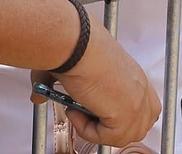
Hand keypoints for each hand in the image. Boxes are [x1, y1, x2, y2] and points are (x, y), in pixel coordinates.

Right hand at [37, 19, 160, 146]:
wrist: (76, 42)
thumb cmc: (75, 45)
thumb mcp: (74, 68)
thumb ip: (57, 85)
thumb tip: (37, 97)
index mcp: (134, 75)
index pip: (145, 108)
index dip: (124, 117)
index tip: (98, 114)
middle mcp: (140, 88)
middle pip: (139, 126)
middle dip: (112, 129)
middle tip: (85, 116)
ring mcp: (136, 102)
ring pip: (122, 136)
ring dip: (96, 130)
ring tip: (76, 110)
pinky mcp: (126, 114)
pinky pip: (108, 138)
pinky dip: (88, 131)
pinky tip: (75, 110)